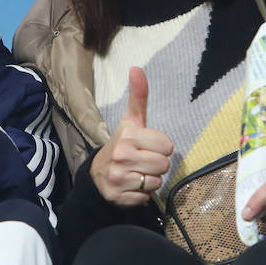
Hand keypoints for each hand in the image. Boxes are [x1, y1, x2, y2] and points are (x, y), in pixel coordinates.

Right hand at [90, 67, 174, 207]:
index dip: (161, 147)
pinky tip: (131, 186)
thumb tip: (136, 68)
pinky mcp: (119, 196)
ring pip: (156, 181)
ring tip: (137, 173)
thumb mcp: (131, 121)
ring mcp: (119, 177)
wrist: (98, 174)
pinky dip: (142, 194)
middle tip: (143, 161)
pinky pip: (146, 197)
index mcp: (128, 135)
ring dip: (150, 179)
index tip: (148, 146)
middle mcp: (122, 155)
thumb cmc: (123, 145)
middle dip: (157, 164)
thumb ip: (138, 96)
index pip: (167, 145)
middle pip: (164, 165)